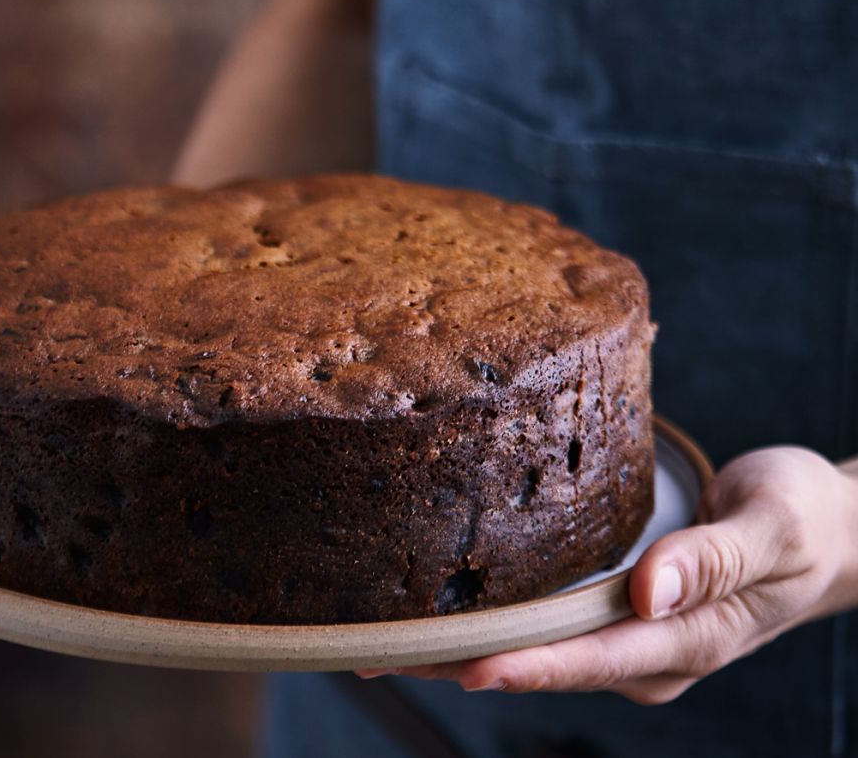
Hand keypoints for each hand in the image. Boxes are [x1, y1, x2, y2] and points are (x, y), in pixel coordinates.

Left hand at [357, 446, 857, 703]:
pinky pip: (551, 621)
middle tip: (375, 654)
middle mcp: (651, 650)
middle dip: (462, 665)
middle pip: (547, 663)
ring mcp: (632, 635)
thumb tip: (648, 591)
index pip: (594, 660)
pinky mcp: (619, 611)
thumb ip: (713, 559)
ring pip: (539, 647)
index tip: (462, 667)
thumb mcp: (773, 528)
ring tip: (383, 635)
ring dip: (464, 646)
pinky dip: (497, 618)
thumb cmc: (802, 520)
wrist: (827, 528)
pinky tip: (448, 605)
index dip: (528, 665)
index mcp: (690, 638)